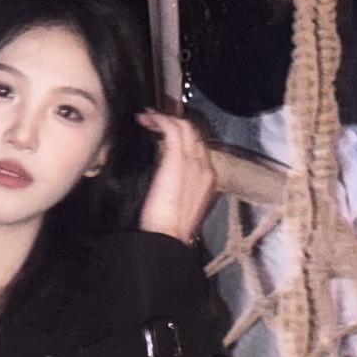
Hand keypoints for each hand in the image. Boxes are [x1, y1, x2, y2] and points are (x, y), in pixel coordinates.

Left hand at [136, 110, 217, 246]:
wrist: (169, 239)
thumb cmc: (169, 230)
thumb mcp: (180, 207)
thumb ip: (179, 189)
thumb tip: (169, 182)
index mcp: (209, 179)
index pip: (200, 148)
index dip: (183, 136)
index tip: (165, 132)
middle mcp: (206, 167)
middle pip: (195, 134)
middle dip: (175, 123)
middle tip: (154, 120)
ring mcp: (194, 162)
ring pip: (186, 128)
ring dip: (166, 119)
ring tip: (148, 117)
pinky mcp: (178, 160)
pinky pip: (173, 130)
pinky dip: (160, 120)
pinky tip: (147, 119)